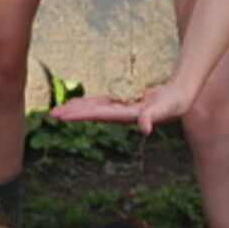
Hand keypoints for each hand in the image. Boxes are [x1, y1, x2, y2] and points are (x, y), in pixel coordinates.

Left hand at [50, 77, 195, 134]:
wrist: (178, 99)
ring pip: (92, 108)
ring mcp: (118, 108)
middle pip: (90, 113)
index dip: (79, 115)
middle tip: (50, 114)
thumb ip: (152, 117)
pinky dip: (87, 102)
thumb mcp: (163, 109)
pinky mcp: (121, 101)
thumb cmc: (173, 104)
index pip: (97, 115)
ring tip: (58, 110)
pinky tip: (77, 102)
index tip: (63, 115)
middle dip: (71, 113)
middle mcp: (118, 114)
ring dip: (76, 108)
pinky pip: (99, 102)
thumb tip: (144, 129)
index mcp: (124, 116)